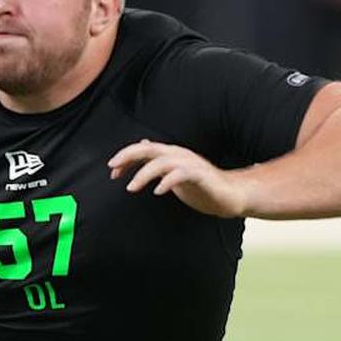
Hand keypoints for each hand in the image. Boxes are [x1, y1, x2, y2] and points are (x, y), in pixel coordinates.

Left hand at [107, 139, 246, 217]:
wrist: (229, 195)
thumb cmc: (200, 184)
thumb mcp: (173, 172)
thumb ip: (157, 161)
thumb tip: (143, 146)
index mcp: (170, 154)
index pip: (143, 149)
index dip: (126, 157)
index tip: (111, 170)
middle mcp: (178, 155)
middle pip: (149, 150)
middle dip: (129, 156)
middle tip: (113, 168)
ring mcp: (190, 164)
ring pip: (162, 162)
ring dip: (144, 174)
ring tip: (131, 187)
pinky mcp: (200, 175)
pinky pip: (181, 174)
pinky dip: (168, 181)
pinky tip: (158, 191)